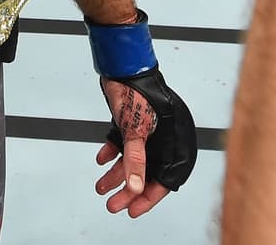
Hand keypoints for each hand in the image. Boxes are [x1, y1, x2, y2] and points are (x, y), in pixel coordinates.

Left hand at [95, 68, 194, 216]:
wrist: (122, 66)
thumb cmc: (137, 93)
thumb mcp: (135, 132)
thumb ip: (135, 162)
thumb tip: (135, 189)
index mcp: (173, 143)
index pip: (164, 180)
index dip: (148, 198)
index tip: (132, 210)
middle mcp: (162, 139)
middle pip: (146, 173)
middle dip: (127, 190)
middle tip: (113, 204)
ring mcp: (147, 131)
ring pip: (132, 160)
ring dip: (116, 174)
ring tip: (101, 187)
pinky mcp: (132, 122)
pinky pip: (123, 144)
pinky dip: (112, 152)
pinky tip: (102, 158)